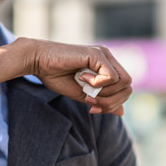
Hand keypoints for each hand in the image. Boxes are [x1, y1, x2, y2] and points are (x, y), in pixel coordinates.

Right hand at [0, 38, 131, 115]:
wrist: (38, 62)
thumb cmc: (55, 76)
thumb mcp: (82, 94)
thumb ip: (101, 101)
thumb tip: (122, 112)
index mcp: (106, 67)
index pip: (124, 89)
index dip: (112, 103)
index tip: (91, 108)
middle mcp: (108, 59)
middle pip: (127, 87)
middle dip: (110, 102)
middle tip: (90, 103)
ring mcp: (103, 55)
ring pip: (123, 82)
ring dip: (104, 93)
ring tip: (85, 90)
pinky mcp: (97, 54)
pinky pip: (111, 77)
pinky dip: (97, 84)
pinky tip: (82, 78)